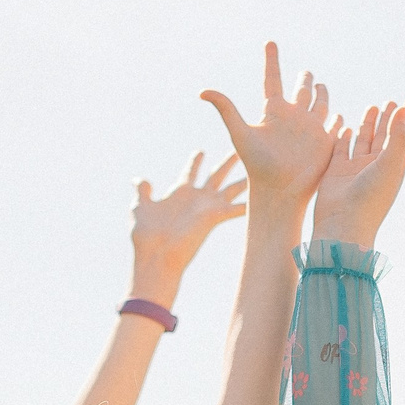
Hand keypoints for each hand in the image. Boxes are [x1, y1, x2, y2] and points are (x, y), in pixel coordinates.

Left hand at [129, 152, 247, 304]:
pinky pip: (237, 208)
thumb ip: (143, 192)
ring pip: (231, 188)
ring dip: (244, 179)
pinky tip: (265, 197)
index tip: (200, 151)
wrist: (157, 255)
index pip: (191, 172)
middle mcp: (197, 199)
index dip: (195, 161)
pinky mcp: (215, 217)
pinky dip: (249, 203)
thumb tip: (138, 180)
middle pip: (216, 175)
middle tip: (238, 149)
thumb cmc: (146, 235)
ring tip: (259, 167)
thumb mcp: (141, 207)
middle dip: (227, 162)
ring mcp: (208, 208)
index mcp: (180, 193)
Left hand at [200, 43, 337, 215]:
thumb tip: (202, 91)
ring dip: (321, 95)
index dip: (271, 61)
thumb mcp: (240, 134)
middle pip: (299, 92)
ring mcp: (310, 130)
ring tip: (320, 86)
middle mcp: (292, 118)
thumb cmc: (257, 166)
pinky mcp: (325, 143)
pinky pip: (334, 127)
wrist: (280, 191)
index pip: (272, 79)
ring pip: (319, 105)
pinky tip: (340, 116)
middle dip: (304, 81)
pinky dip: (338, 121)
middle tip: (306, 72)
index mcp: (273, 112)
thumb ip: (225, 109)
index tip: (270, 43)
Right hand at [312, 97, 404, 247]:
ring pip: (364, 141)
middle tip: (392, 101)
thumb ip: (396, 138)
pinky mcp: (337, 173)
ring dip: (369, 124)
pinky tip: (347, 126)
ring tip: (373, 106)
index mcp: (393, 167)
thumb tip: (403, 111)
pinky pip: (342, 150)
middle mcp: (377, 168)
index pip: (404, 135)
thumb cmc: (370, 198)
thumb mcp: (389, 165)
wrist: (343, 224)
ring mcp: (357, 170)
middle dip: (389, 119)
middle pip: (385, 137)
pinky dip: (345, 137)